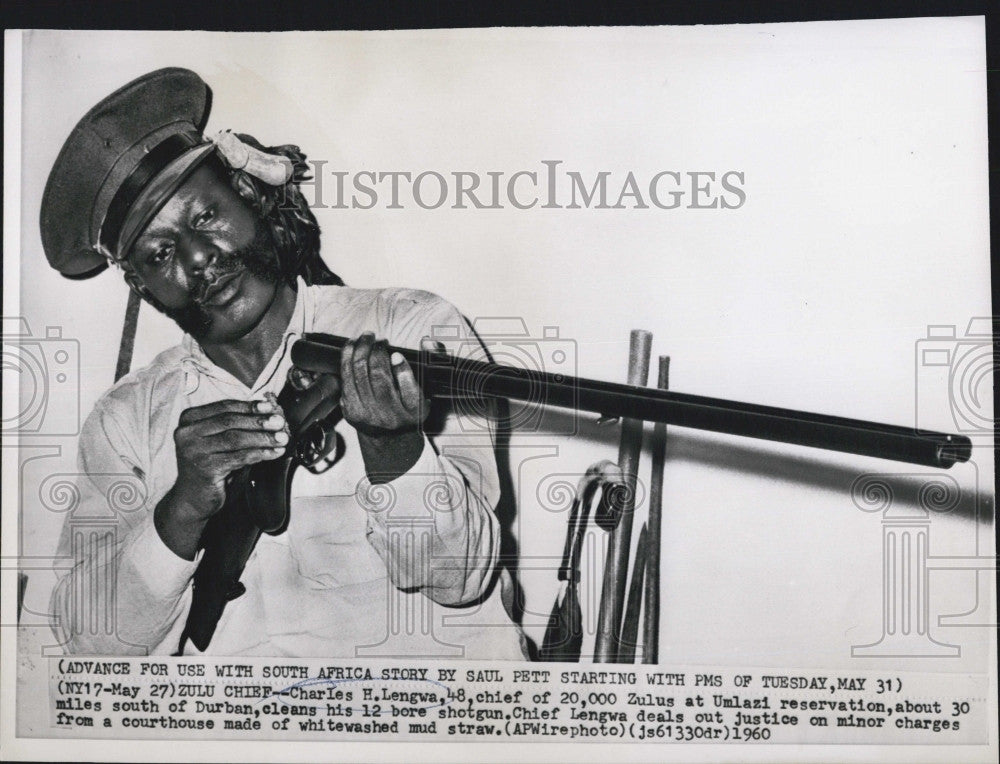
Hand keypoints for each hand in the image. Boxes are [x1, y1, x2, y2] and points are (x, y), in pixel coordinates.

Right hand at [155, 398, 288, 558]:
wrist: (192, 499)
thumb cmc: (210, 466)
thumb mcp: (219, 440)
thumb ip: (238, 424)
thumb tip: (269, 410)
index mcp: (189, 420)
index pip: (224, 407)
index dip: (250, 406)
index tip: (270, 407)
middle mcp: (187, 433)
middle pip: (230, 421)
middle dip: (259, 421)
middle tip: (280, 422)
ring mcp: (193, 451)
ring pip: (236, 438)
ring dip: (263, 437)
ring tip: (282, 438)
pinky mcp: (205, 469)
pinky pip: (239, 457)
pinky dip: (260, 453)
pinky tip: (274, 452)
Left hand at [340, 332, 429, 481]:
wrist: (389, 439)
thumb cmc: (407, 413)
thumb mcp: (420, 399)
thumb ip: (414, 376)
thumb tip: (402, 354)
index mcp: (407, 413)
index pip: (404, 386)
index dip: (396, 365)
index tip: (395, 351)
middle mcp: (385, 416)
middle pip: (374, 374)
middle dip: (373, 350)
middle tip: (376, 338)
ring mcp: (364, 414)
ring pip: (356, 373)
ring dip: (358, 350)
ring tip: (364, 338)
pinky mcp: (349, 411)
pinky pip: (345, 380)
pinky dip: (346, 360)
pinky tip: (351, 348)